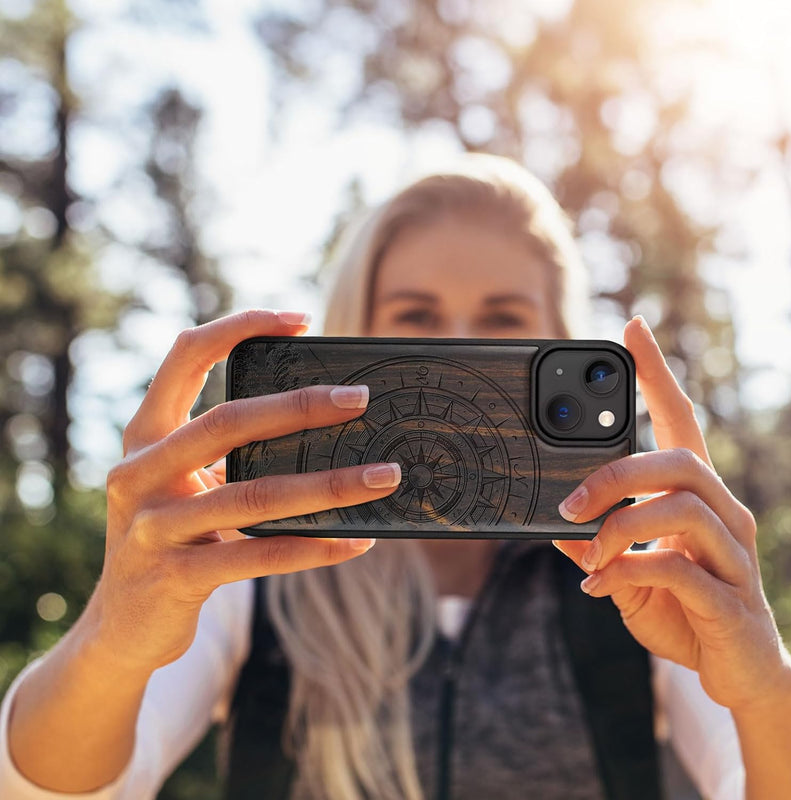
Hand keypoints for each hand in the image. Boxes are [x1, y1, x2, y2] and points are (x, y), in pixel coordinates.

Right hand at [86, 310, 400, 674]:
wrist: (121, 626)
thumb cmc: (172, 536)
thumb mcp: (184, 484)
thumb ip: (228, 452)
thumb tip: (323, 423)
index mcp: (145, 435)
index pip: (186, 357)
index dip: (239, 328)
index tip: (300, 320)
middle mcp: (140, 472)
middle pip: (228, 421)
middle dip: (300, 406)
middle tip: (360, 399)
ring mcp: (152, 527)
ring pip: (254, 495)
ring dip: (330, 484)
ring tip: (384, 476)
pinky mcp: (175, 577)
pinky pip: (258, 557)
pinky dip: (314, 548)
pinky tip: (357, 541)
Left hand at [553, 316, 790, 713]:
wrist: (737, 673)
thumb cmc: (682, 610)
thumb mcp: (626, 572)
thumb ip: (597, 546)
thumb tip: (555, 526)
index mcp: (696, 498)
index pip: (680, 421)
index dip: (657, 374)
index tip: (632, 329)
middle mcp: (723, 514)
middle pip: (679, 461)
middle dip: (616, 475)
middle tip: (568, 504)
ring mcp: (733, 555)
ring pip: (682, 508)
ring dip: (620, 526)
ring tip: (587, 552)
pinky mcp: (731, 599)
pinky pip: (679, 568)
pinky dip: (630, 570)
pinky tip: (602, 586)